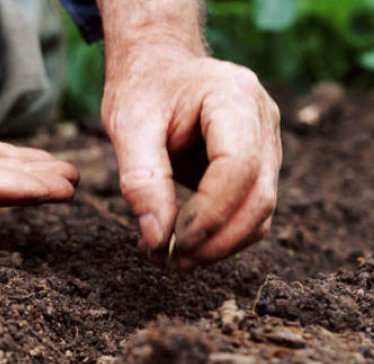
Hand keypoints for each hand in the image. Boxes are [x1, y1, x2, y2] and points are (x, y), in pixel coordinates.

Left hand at [103, 47, 281, 270]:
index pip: (239, 167)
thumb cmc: (142, 89)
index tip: (169, 243)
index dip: (208, 213)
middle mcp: (263, 120)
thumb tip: (155, 238)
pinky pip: (249, 211)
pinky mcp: (258, 165)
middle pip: (260, 197)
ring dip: (219, 246)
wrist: (159, 68)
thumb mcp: (128, 125)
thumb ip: (141, 179)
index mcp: (235, 97)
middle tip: (168, 264)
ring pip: (261, 212)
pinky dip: (220, 236)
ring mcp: (268, 143)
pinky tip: (182, 244)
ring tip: (170, 260)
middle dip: (215, 241)